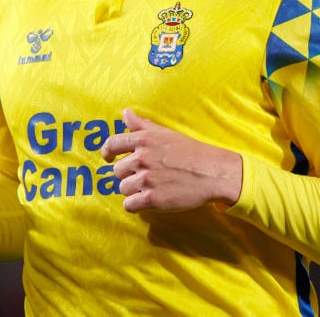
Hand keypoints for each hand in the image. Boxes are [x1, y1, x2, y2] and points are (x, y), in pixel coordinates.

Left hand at [101, 108, 242, 212]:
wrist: (212, 172)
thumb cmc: (190, 152)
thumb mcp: (165, 133)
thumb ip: (142, 125)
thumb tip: (125, 113)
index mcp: (144, 140)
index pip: (112, 144)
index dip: (107, 152)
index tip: (108, 159)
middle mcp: (142, 158)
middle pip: (118, 171)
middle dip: (129, 175)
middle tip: (148, 175)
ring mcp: (147, 179)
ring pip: (123, 189)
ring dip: (134, 191)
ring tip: (153, 186)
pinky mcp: (153, 198)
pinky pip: (130, 205)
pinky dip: (137, 205)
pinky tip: (150, 199)